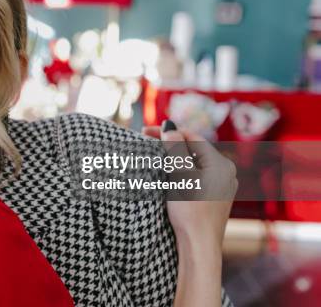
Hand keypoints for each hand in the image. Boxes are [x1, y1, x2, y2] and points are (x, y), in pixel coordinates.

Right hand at [143, 121, 236, 306]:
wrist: (199, 246)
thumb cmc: (191, 210)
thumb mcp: (180, 175)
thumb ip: (175, 148)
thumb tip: (170, 126)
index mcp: (222, 163)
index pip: (192, 137)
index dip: (168, 132)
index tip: (146, 132)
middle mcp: (226, 173)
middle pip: (194, 149)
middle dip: (170, 145)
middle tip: (148, 142)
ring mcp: (221, 187)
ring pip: (194, 164)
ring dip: (174, 159)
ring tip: (155, 157)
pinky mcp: (213, 199)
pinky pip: (196, 177)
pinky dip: (180, 172)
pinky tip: (167, 176)